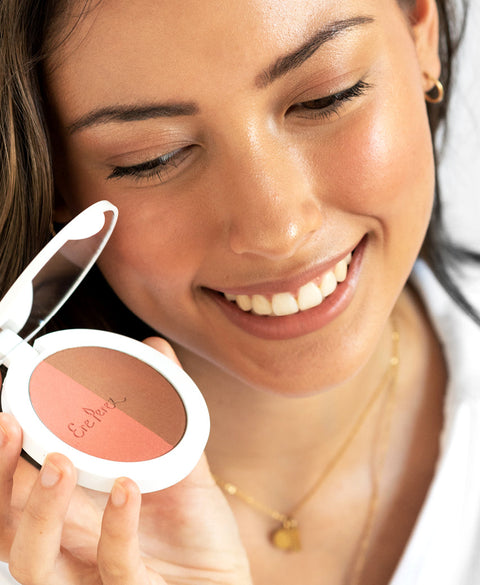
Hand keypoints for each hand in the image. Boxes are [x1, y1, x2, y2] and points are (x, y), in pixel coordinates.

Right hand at [0, 339, 252, 584]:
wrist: (226, 581)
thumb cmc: (194, 531)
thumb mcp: (183, 466)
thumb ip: (168, 413)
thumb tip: (155, 350)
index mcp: (77, 519)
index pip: (19, 493)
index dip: (4, 456)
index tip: (9, 409)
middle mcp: (73, 551)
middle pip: (7, 525)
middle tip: (11, 424)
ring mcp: (95, 579)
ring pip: (33, 560)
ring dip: (39, 508)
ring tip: (59, 460)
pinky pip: (114, 567)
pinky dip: (116, 525)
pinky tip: (128, 487)